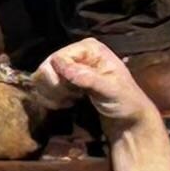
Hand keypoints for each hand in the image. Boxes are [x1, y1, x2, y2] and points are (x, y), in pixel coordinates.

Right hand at [35, 37, 165, 144]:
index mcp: (89, 48)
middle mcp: (76, 54)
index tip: (72, 94)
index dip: (58, 78)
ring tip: (69, 102)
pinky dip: (50, 99)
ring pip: (41, 79)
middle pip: (45, 67)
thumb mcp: (111, 90)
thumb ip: (87, 77)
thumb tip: (61, 66)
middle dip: (54, 88)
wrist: (128, 121)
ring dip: (51, 95)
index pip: (56, 58)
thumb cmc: (126, 103)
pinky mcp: (64, 82)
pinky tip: (65, 105)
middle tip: (71, 100)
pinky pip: (43, 87)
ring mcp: (69, 68)